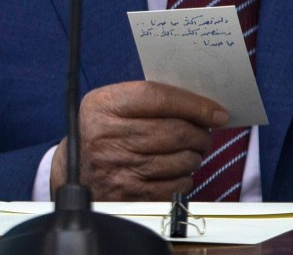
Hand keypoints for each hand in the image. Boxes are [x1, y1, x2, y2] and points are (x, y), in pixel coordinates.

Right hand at [46, 80, 226, 198]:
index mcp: (103, 105)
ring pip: (180, 159)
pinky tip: (178, 171)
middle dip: (200, 133)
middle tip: (205, 134)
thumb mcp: (112, 105)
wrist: (75, 169)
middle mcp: (107, 136)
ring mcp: (118, 167)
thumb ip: (148, 100)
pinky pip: (176, 185)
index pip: (157, 98)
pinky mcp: (130, 194)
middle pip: (174, 131)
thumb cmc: (104, 131)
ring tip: (191, 151)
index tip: (217, 113)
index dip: (194, 104)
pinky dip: (186, 178)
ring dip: (195, 156)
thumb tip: (200, 105)